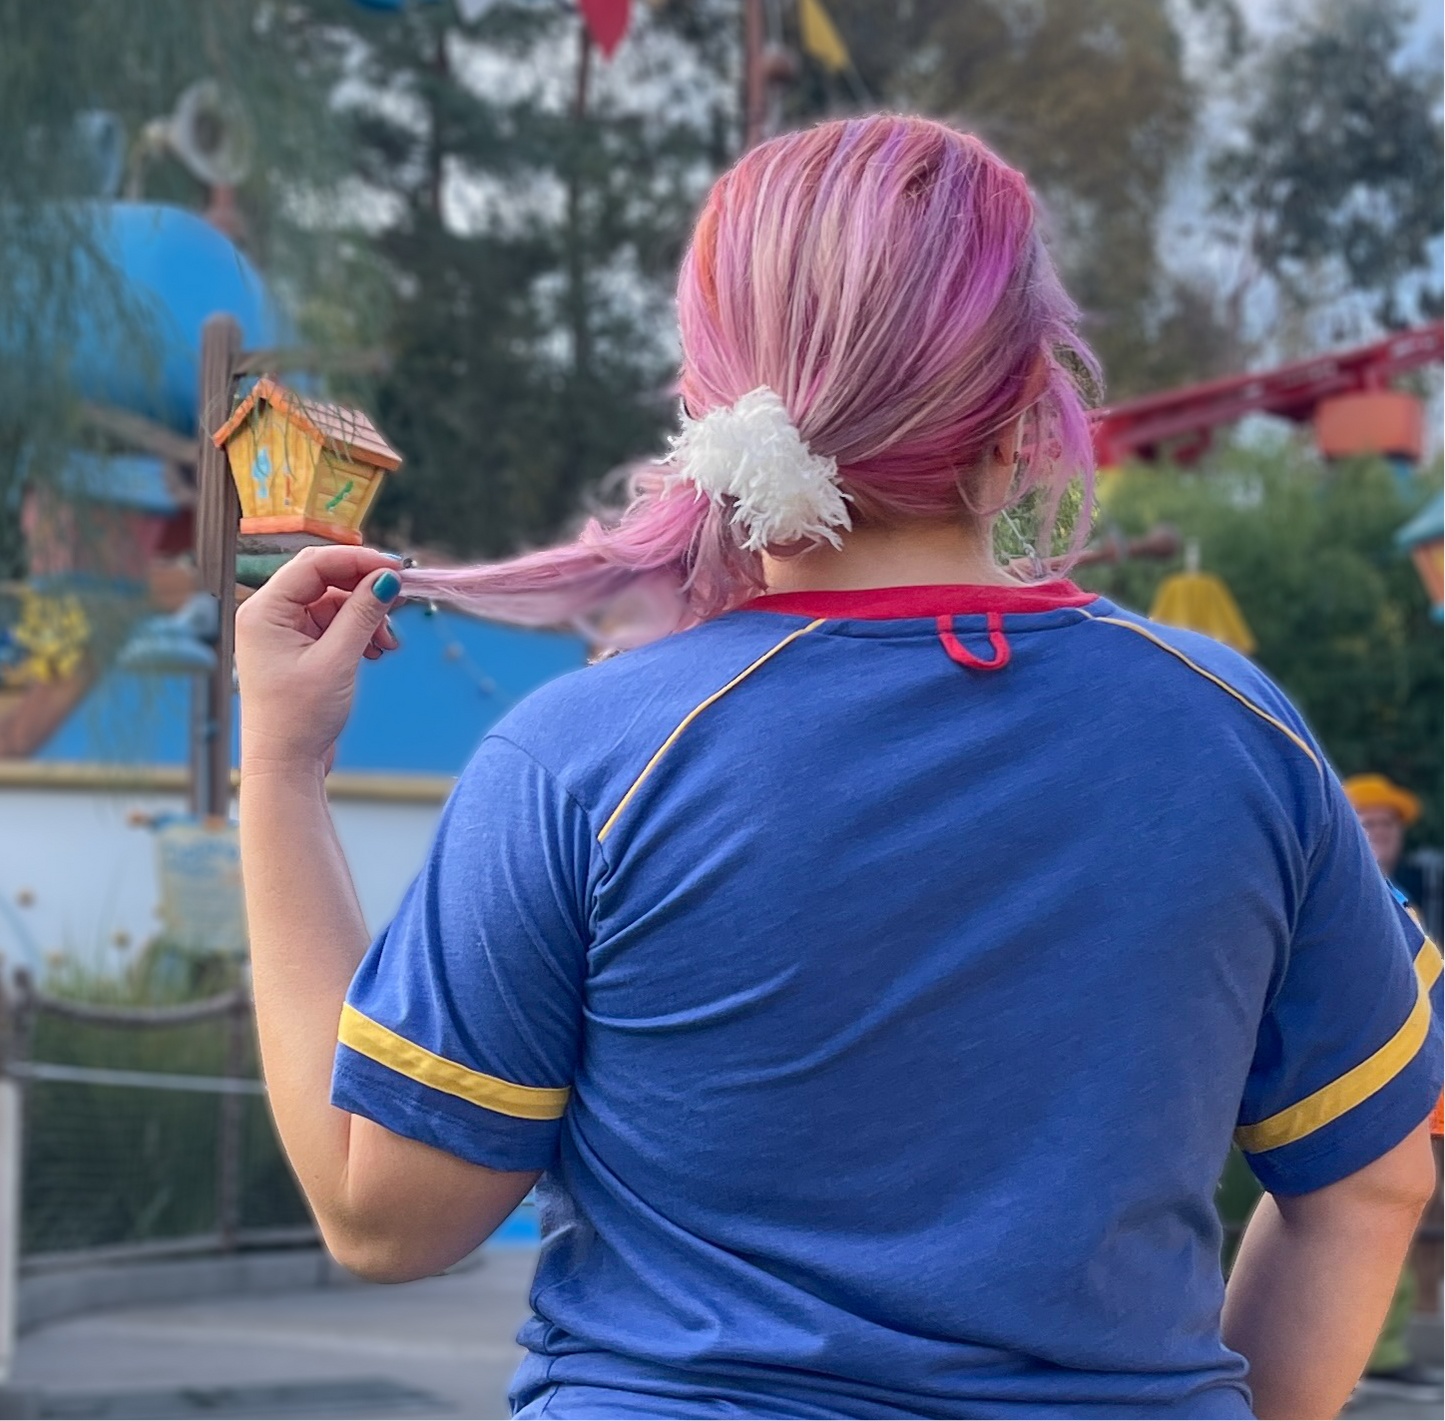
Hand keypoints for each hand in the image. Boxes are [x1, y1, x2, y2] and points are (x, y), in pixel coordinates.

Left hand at [235, 546, 401, 774]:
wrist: (286, 765)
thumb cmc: (299, 718)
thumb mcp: (337, 661)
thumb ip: (362, 614)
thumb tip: (386, 579)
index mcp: (264, 611)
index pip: (314, 564)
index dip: (357, 561)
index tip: (395, 568)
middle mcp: (269, 616)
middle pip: (325, 580)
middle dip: (365, 590)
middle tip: (400, 599)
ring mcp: (284, 633)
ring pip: (335, 604)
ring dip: (367, 617)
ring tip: (388, 643)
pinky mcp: (300, 650)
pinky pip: (335, 626)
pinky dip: (359, 632)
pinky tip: (378, 650)